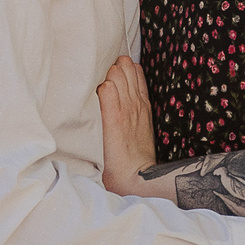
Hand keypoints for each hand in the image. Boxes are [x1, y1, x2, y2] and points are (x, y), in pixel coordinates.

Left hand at [97, 55, 165, 196]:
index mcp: (143, 106)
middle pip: (126, 69)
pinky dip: (104, 88)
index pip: (136, 73)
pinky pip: (108, 93)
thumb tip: (120, 98)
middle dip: (116, 66)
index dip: (125, 68)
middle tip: (106, 71)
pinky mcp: (114, 119)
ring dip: (110, 73)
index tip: (116, 69)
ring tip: (103, 79)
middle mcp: (136, 104)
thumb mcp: (141, 131)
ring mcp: (126, 110)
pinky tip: (101, 88)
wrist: (136, 178)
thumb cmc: (135, 159)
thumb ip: (134, 113)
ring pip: (117, 76)